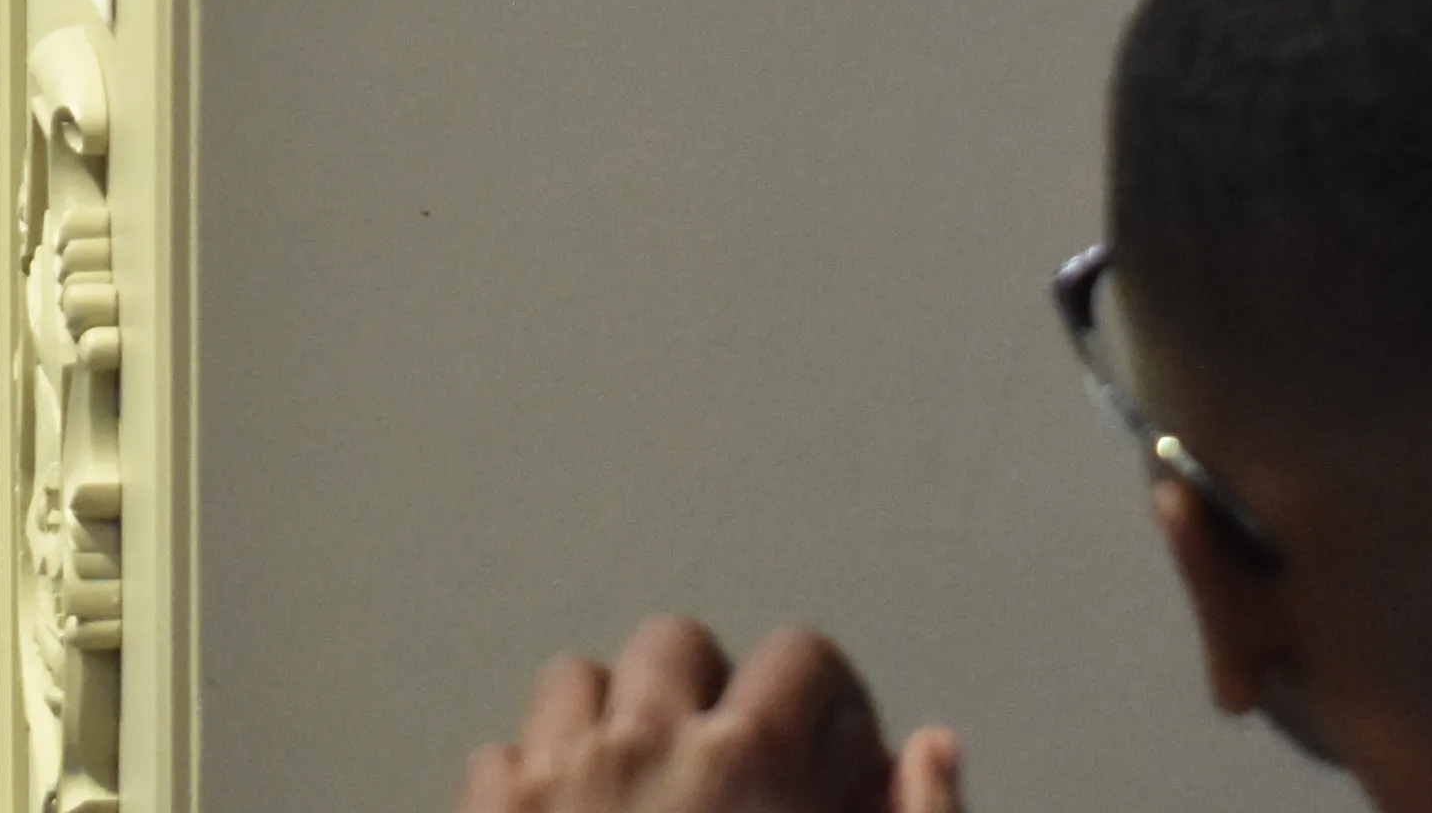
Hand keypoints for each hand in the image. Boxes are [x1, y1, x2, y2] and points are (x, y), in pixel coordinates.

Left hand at [456, 617, 961, 812]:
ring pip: (576, 680)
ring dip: (608, 720)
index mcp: (747, 764)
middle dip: (709, 695)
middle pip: (678, 644)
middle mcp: (642, 746)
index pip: (802, 658)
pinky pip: (500, 756)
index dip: (827, 704)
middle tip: (730, 768)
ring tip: (639, 787)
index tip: (828, 748)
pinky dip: (533, 783)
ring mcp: (551, 778)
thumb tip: (930, 750)